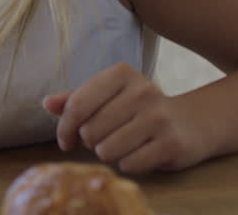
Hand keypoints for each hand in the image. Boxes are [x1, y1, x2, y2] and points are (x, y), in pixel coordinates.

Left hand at [44, 63, 209, 172]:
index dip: (64, 128)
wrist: (191, 122)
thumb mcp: (107, 95)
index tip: (65, 141)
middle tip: (103, 138)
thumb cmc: (137, 108)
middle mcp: (142, 91)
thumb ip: (75, 98)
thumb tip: (47, 104)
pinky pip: (128, 164)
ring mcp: (159, 117)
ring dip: (107, 154)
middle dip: (90, 141)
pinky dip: (127, 164)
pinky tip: (137, 154)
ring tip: (120, 145)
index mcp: (121, 73)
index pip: (76, 105)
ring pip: (106, 150)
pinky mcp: (171, 143)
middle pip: (89, 130)